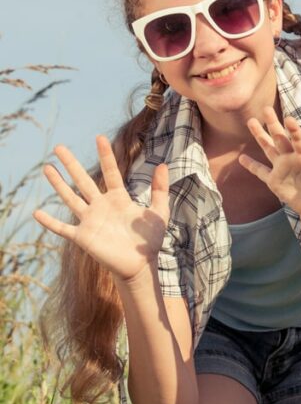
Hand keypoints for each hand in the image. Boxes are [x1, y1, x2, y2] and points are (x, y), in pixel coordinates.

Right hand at [33, 137, 168, 281]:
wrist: (140, 265)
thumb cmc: (149, 240)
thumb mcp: (159, 212)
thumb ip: (161, 190)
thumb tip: (162, 164)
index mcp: (118, 199)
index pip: (110, 173)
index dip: (105, 156)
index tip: (99, 138)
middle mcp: (101, 206)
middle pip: (83, 181)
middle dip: (72, 164)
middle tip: (59, 147)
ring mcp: (90, 221)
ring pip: (70, 198)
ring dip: (58, 184)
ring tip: (47, 168)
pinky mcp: (83, 237)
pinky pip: (63, 228)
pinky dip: (50, 222)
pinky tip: (37, 213)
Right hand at [240, 107, 300, 217]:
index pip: (298, 140)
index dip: (294, 131)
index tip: (289, 119)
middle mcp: (291, 158)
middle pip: (280, 138)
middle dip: (273, 124)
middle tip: (266, 108)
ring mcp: (281, 168)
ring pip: (268, 148)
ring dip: (260, 136)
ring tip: (251, 121)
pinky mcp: (273, 180)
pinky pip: (260, 171)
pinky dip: (251, 165)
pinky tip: (241, 157)